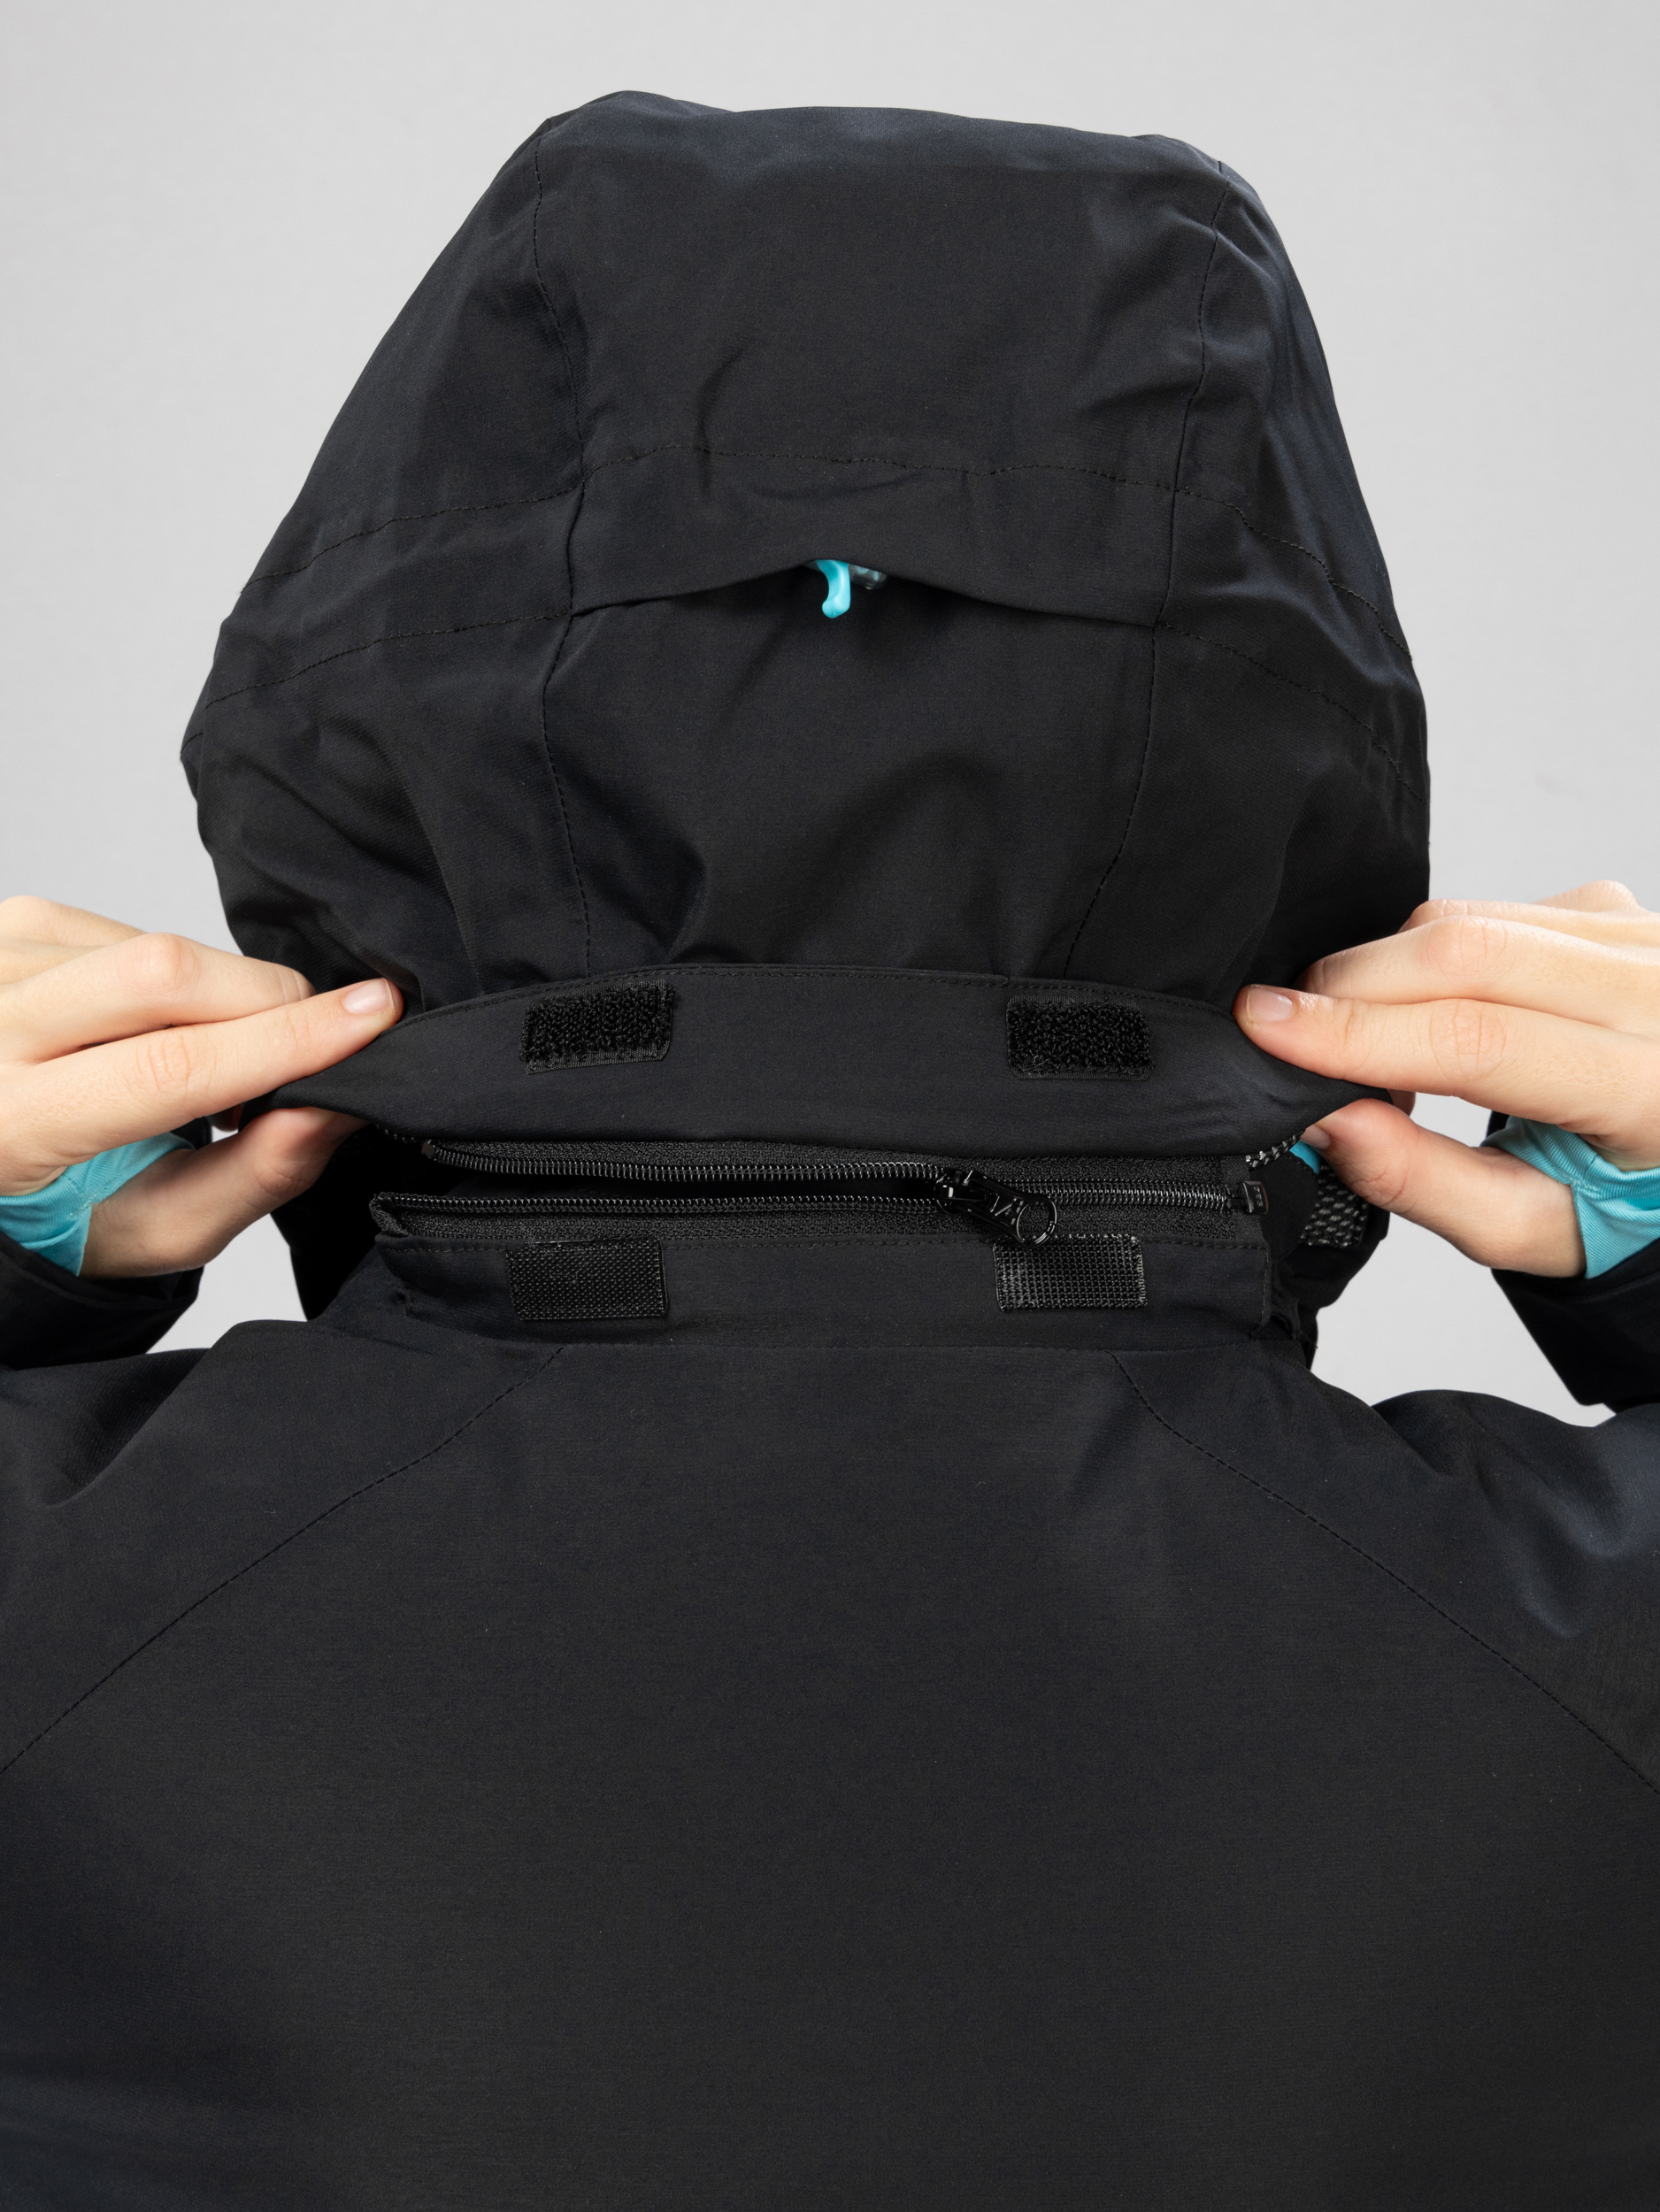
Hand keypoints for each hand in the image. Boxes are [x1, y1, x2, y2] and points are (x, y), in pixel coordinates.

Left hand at [0, 896, 401, 1276]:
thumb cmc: (59, 1213)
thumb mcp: (154, 1228)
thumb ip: (250, 1176)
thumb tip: (334, 1106)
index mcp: (13, 1126)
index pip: (169, 1066)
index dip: (284, 1040)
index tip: (371, 1016)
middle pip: (161, 975)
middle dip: (268, 1000)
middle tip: (317, 1040)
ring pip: (152, 945)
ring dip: (218, 997)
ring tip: (209, 1059)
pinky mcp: (10, 927)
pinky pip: (128, 927)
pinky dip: (176, 976)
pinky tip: (160, 1023)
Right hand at [1234, 881, 1659, 1276]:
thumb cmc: (1627, 1203)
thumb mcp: (1536, 1229)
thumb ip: (1426, 1182)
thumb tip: (1325, 1119)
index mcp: (1652, 1088)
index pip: (1480, 1039)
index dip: (1358, 1032)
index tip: (1267, 1027)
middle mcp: (1659, 992)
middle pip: (1468, 954)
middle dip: (1351, 985)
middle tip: (1282, 1026)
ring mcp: (1642, 935)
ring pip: (1468, 919)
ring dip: (1383, 971)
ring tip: (1368, 1043)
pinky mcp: (1612, 907)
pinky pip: (1488, 907)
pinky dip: (1425, 955)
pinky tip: (1428, 1009)